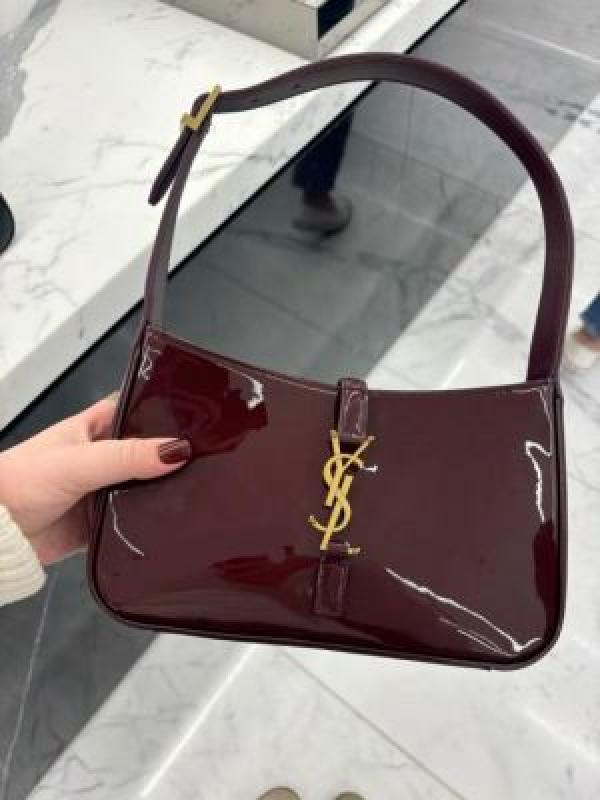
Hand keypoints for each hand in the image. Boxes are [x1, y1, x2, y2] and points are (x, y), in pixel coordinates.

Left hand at [0, 392, 191, 565]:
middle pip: (146, 453)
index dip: (163, 414)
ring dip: (158, 494)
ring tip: (188, 493)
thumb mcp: (79, 461)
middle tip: (199, 462)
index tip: (196, 422)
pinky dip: (145, 524)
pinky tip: (163, 523)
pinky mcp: (100, 523)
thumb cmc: (17, 483)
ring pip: (143, 489)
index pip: (136, 411)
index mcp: (92, 428)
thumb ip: (127, 457)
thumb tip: (174, 451)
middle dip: (168, 460)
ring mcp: (101, 491)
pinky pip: (132, 521)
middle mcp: (100, 458)